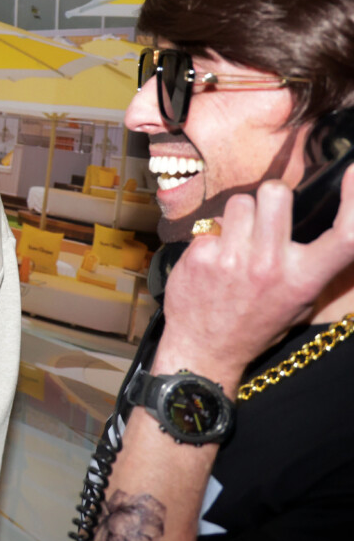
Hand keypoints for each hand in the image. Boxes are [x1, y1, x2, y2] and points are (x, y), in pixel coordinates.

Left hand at [156, 166, 353, 382]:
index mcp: (304, 279)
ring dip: (239, 217)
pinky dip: (213, 236)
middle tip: (266, 217)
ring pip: (240, 202)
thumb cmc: (257, 321)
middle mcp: (271, 265)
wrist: (205, 348)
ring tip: (238, 242)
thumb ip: (317, 264)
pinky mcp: (201, 256)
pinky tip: (213, 259)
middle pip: (276, 193)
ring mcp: (233, 259)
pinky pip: (211, 223)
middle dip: (272, 197)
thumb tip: (339, 222)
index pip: (346, 237)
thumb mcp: (301, 300)